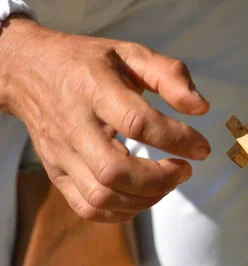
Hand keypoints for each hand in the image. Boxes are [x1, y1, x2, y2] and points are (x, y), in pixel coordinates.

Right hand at [0, 15, 210, 221]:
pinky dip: (121, 211)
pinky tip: (143, 194)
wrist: (29, 71)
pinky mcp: (55, 172)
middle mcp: (74, 125)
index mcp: (94, 89)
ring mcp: (61, 154)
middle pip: (115, 171)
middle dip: (160, 179)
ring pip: (101, 196)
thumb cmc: (88, 62)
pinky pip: (87, 207)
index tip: (202, 148)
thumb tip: (202, 107)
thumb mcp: (131, 54)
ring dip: (145, 198)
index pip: (137, 123)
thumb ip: (170, 75)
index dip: (177, 140)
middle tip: (184, 169)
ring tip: (168, 181)